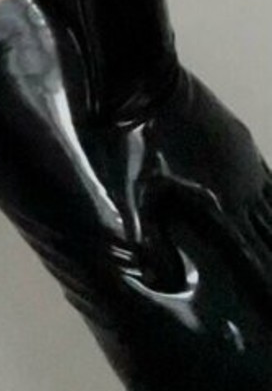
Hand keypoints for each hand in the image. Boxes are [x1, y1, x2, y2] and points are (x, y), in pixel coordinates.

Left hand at [76, 67, 271, 296]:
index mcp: (218, 207)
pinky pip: (266, 180)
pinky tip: (270, 211)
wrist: (139, 85)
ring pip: (271, 209)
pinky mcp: (239, 141)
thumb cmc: (132, 145)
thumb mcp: (133, 200)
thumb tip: (164, 280)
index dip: (266, 285)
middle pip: (268, 236)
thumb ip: (153, 242)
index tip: (271, 306)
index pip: (252, 256)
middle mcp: (241, 190)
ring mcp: (244, 163)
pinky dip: (271, 203)